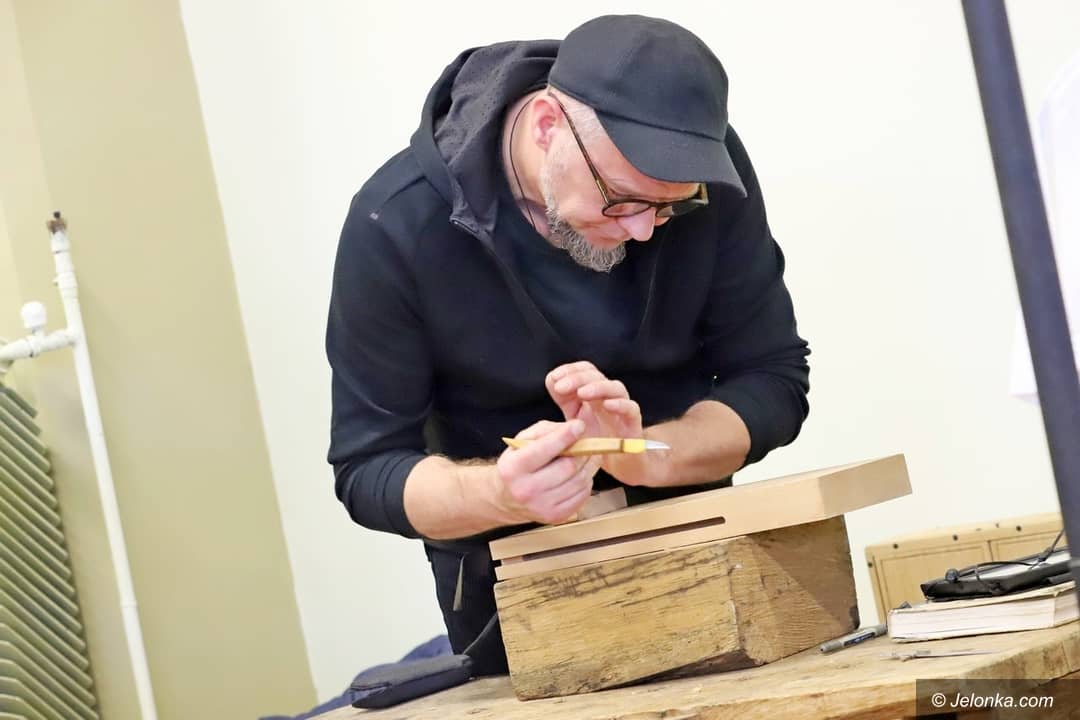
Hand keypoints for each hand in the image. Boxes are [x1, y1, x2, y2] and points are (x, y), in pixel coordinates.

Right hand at [494, 419, 600, 524]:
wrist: (507, 498)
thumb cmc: (518, 465)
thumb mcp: (522, 441)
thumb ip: (547, 431)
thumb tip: (575, 428)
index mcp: (513, 468)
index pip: (544, 449)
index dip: (565, 436)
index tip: (579, 426)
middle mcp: (526, 490)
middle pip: (568, 467)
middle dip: (582, 451)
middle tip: (587, 442)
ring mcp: (542, 506)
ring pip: (580, 481)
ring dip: (588, 465)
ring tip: (586, 456)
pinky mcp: (556, 516)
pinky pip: (583, 495)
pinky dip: (586, 481)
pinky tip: (579, 474)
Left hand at [545, 361, 655, 485]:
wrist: (618, 464)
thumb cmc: (597, 439)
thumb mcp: (575, 418)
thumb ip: (564, 399)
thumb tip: (552, 379)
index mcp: (594, 391)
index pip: (585, 370)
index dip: (570, 370)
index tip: (554, 378)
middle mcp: (608, 395)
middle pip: (597, 376)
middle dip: (577, 378)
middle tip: (561, 387)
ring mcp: (622, 407)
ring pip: (615, 388)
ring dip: (597, 387)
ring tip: (582, 393)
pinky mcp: (633, 423)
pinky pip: (631, 408)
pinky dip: (620, 404)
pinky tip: (607, 405)